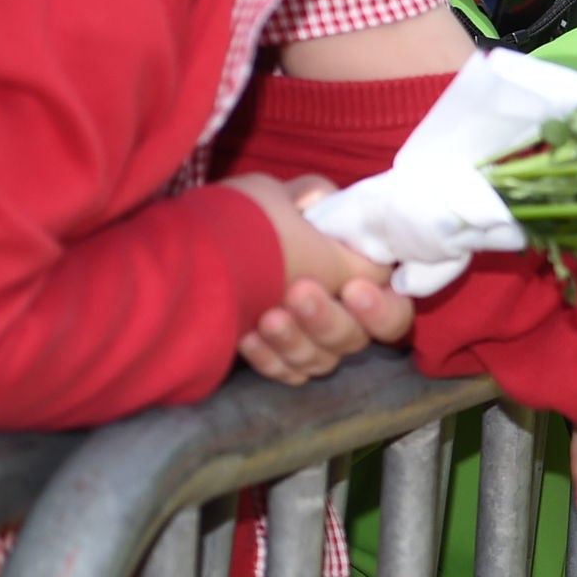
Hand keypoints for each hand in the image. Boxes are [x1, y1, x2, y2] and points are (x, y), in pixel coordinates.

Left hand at [230, 175, 412, 383]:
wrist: (182, 254)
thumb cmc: (250, 221)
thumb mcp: (304, 205)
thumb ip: (354, 231)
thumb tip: (373, 250)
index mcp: (357, 274)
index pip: (394, 312)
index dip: (382, 309)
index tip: (352, 288)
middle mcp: (337, 308)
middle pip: (356, 338)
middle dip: (326, 318)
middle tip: (296, 293)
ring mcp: (304, 335)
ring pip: (322, 359)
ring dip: (295, 339)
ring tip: (265, 317)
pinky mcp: (274, 355)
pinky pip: (287, 372)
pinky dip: (269, 357)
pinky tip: (246, 337)